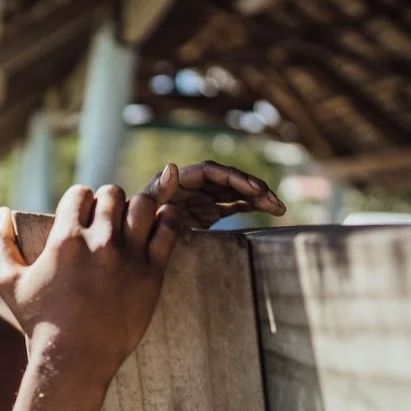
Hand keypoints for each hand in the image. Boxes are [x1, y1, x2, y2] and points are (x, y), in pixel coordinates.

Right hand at [0, 182, 187, 378]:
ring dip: (136, 209)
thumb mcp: (8, 284)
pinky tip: (160, 223)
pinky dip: (167, 218)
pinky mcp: (152, 273)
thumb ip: (0, 245)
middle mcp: (99, 242)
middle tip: (107, 220)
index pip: (80, 194)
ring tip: (132, 224)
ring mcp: (128, 256)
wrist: (75, 360)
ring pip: (142, 205)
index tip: (82, 215)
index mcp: (65, 240)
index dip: (80, 201)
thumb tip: (4, 212)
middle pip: (112, 194)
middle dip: (108, 202)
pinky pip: (169, 228)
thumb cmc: (40, 323)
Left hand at [142, 161, 284, 227]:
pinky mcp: (206, 212)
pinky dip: (250, 207)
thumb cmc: (133, 223)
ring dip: (257, 198)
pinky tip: (270, 211)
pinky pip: (233, 205)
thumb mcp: (144, 208)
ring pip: (235, 192)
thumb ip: (156, 191)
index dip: (235, 179)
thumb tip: (172, 167)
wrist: (132, 243)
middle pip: (229, 181)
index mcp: (180, 180)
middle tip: (275, 203)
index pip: (213, 172)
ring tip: (279, 209)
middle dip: (254, 189)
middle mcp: (193, 185)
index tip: (255, 190)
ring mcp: (201, 198)